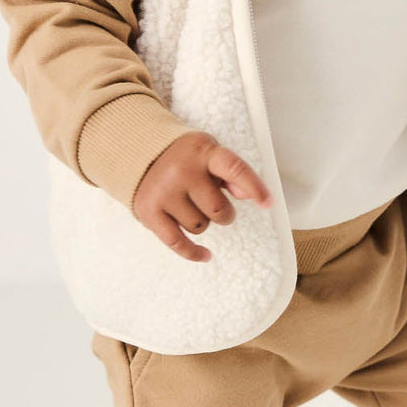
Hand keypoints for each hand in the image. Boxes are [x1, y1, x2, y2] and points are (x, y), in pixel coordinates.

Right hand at [131, 131, 272, 262]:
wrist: (138, 155)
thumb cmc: (184, 159)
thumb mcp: (208, 154)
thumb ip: (229, 173)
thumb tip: (247, 193)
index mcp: (202, 152)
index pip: (234, 169)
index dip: (254, 187)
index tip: (268, 204)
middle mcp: (181, 170)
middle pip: (218, 209)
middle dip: (223, 213)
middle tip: (214, 205)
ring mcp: (164, 192)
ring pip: (200, 227)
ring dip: (202, 222)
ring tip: (190, 207)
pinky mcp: (148, 211)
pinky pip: (178, 242)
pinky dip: (194, 252)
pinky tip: (206, 255)